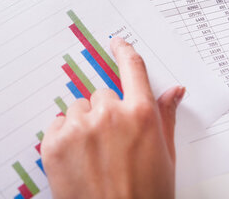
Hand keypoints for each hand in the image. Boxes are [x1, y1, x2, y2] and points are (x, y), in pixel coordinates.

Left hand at [41, 37, 184, 198]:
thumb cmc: (146, 196)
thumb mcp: (165, 157)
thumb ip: (166, 117)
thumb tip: (174, 90)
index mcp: (140, 115)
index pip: (132, 69)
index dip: (124, 52)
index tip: (118, 43)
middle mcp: (109, 115)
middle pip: (101, 94)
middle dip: (105, 113)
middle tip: (111, 144)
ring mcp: (79, 128)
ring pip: (77, 109)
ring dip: (83, 125)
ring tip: (93, 157)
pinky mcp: (54, 143)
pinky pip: (57, 125)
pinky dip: (63, 138)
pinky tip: (76, 160)